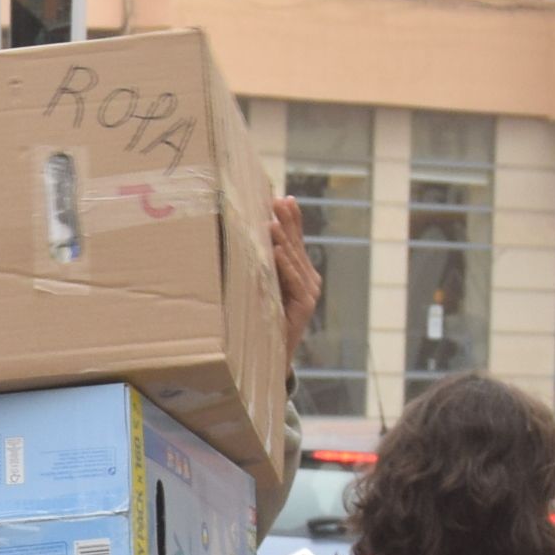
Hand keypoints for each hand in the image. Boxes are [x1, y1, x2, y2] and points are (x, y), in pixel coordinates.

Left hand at [266, 191, 321, 349]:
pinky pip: (294, 282)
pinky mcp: (304, 307)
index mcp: (300, 274)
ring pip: (294, 260)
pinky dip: (285, 265)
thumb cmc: (262, 322)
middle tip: (277, 200)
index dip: (291, 219)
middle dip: (287, 221)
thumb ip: (262, 268)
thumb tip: (246, 241)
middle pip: (296, 246)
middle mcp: (309, 281)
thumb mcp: (263, 289)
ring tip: (273, 220)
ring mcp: (309, 293)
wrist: (269, 357)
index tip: (282, 197)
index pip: (295, 241)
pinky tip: (277, 250)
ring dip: (284, 239)